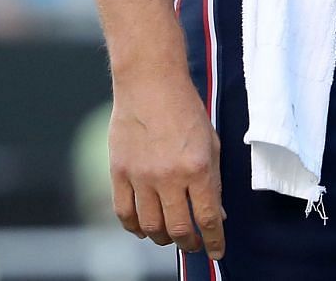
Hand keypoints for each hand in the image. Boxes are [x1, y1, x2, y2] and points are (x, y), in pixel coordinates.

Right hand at [109, 74, 225, 257]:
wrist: (150, 83)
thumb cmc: (185, 110)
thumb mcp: (210, 142)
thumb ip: (214, 180)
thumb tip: (217, 215)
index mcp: (198, 168)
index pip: (208, 218)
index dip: (214, 241)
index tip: (216, 252)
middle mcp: (169, 176)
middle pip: (178, 229)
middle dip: (189, 243)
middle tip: (193, 244)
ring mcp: (141, 176)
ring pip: (150, 227)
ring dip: (162, 238)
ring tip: (170, 235)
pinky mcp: (119, 172)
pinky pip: (124, 213)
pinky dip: (134, 228)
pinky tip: (144, 227)